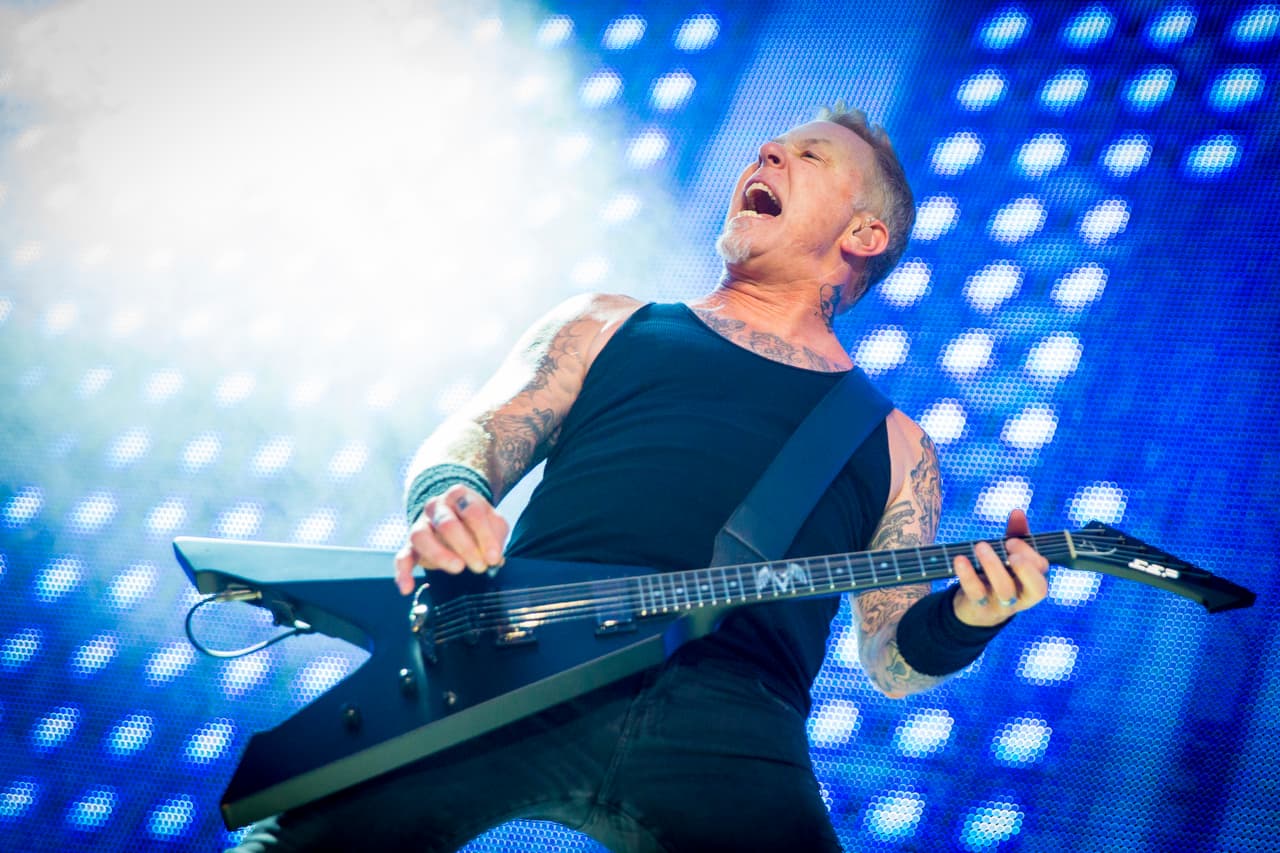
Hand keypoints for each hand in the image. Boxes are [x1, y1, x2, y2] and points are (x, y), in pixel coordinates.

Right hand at [393, 485, 509, 594]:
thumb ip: (496, 537)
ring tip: (457, 568)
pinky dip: (403, 573)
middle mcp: (436, 507)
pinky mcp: (411, 546)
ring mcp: (421, 525)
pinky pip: (402, 557)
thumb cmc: (477, 521)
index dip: (485, 535)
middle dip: (466, 547)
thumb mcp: (494, 522)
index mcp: (459, 496)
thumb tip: (494, 559)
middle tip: (480, 566)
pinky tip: (407, 588)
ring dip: (439, 555)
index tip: (494, 557)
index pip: (471, 511)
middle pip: (446, 524)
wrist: (457, 516)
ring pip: (420, 537)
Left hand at [951, 508, 1049, 626]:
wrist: (977, 608)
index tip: (1010, 540)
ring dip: (993, 565)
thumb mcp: (1009, 555)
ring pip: (1005, 590)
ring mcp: (1002, 604)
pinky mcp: (980, 607)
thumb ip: (1016, 534)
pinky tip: (960, 559)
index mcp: (1034, 581)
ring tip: (980, 546)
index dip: (1029, 553)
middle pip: (1036, 587)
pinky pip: (976, 593)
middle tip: (1007, 545)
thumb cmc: (1000, 575)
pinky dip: (967, 575)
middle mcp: (1023, 595)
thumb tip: (1017, 512)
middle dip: (1025, 566)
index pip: (1042, 569)